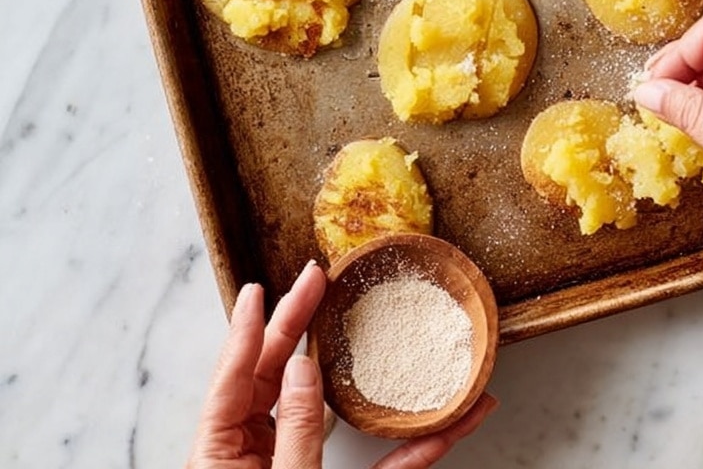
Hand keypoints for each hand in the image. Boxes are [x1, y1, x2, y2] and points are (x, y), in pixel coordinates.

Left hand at [187, 259, 496, 468]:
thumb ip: (293, 432)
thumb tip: (304, 368)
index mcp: (222, 455)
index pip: (236, 376)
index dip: (250, 328)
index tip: (264, 286)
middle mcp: (255, 459)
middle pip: (279, 379)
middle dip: (302, 329)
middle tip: (320, 281)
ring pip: (332, 416)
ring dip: (367, 381)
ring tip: (380, 330)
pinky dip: (413, 449)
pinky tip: (452, 425)